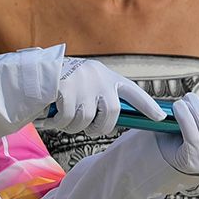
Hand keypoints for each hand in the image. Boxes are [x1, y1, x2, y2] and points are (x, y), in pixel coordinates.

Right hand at [39, 58, 162, 136]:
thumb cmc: (65, 80)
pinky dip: (58, 123)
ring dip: (73, 127)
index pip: (133, 92)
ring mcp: (83, 83)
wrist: (37, 69)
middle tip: (89, 130)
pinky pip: (67, 118)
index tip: (161, 117)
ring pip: (86, 120)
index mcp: (107, 77)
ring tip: (64, 121)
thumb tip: (110, 122)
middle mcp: (99, 78)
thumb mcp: (89, 82)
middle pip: (111, 114)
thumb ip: (101, 96)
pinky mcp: (66, 89)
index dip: (148, 106)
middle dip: (99, 128)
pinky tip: (51, 118)